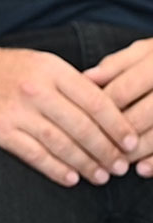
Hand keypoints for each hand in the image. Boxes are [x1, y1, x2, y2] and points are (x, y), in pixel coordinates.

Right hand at [0, 44, 137, 186]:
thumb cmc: (3, 68)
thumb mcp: (39, 62)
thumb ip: (70, 83)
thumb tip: (109, 112)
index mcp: (49, 68)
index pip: (95, 101)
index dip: (117, 126)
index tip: (130, 143)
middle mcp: (34, 88)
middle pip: (82, 126)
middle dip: (106, 151)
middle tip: (119, 167)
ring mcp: (15, 110)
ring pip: (62, 144)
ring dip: (86, 164)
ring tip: (100, 177)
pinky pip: (35, 155)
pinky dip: (57, 169)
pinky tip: (70, 178)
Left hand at [84, 38, 152, 176]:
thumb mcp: (142, 53)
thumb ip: (116, 65)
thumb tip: (86, 78)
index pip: (122, 90)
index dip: (100, 110)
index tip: (81, 124)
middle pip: (142, 115)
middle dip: (117, 134)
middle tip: (96, 151)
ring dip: (137, 151)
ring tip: (116, 163)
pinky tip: (143, 170)